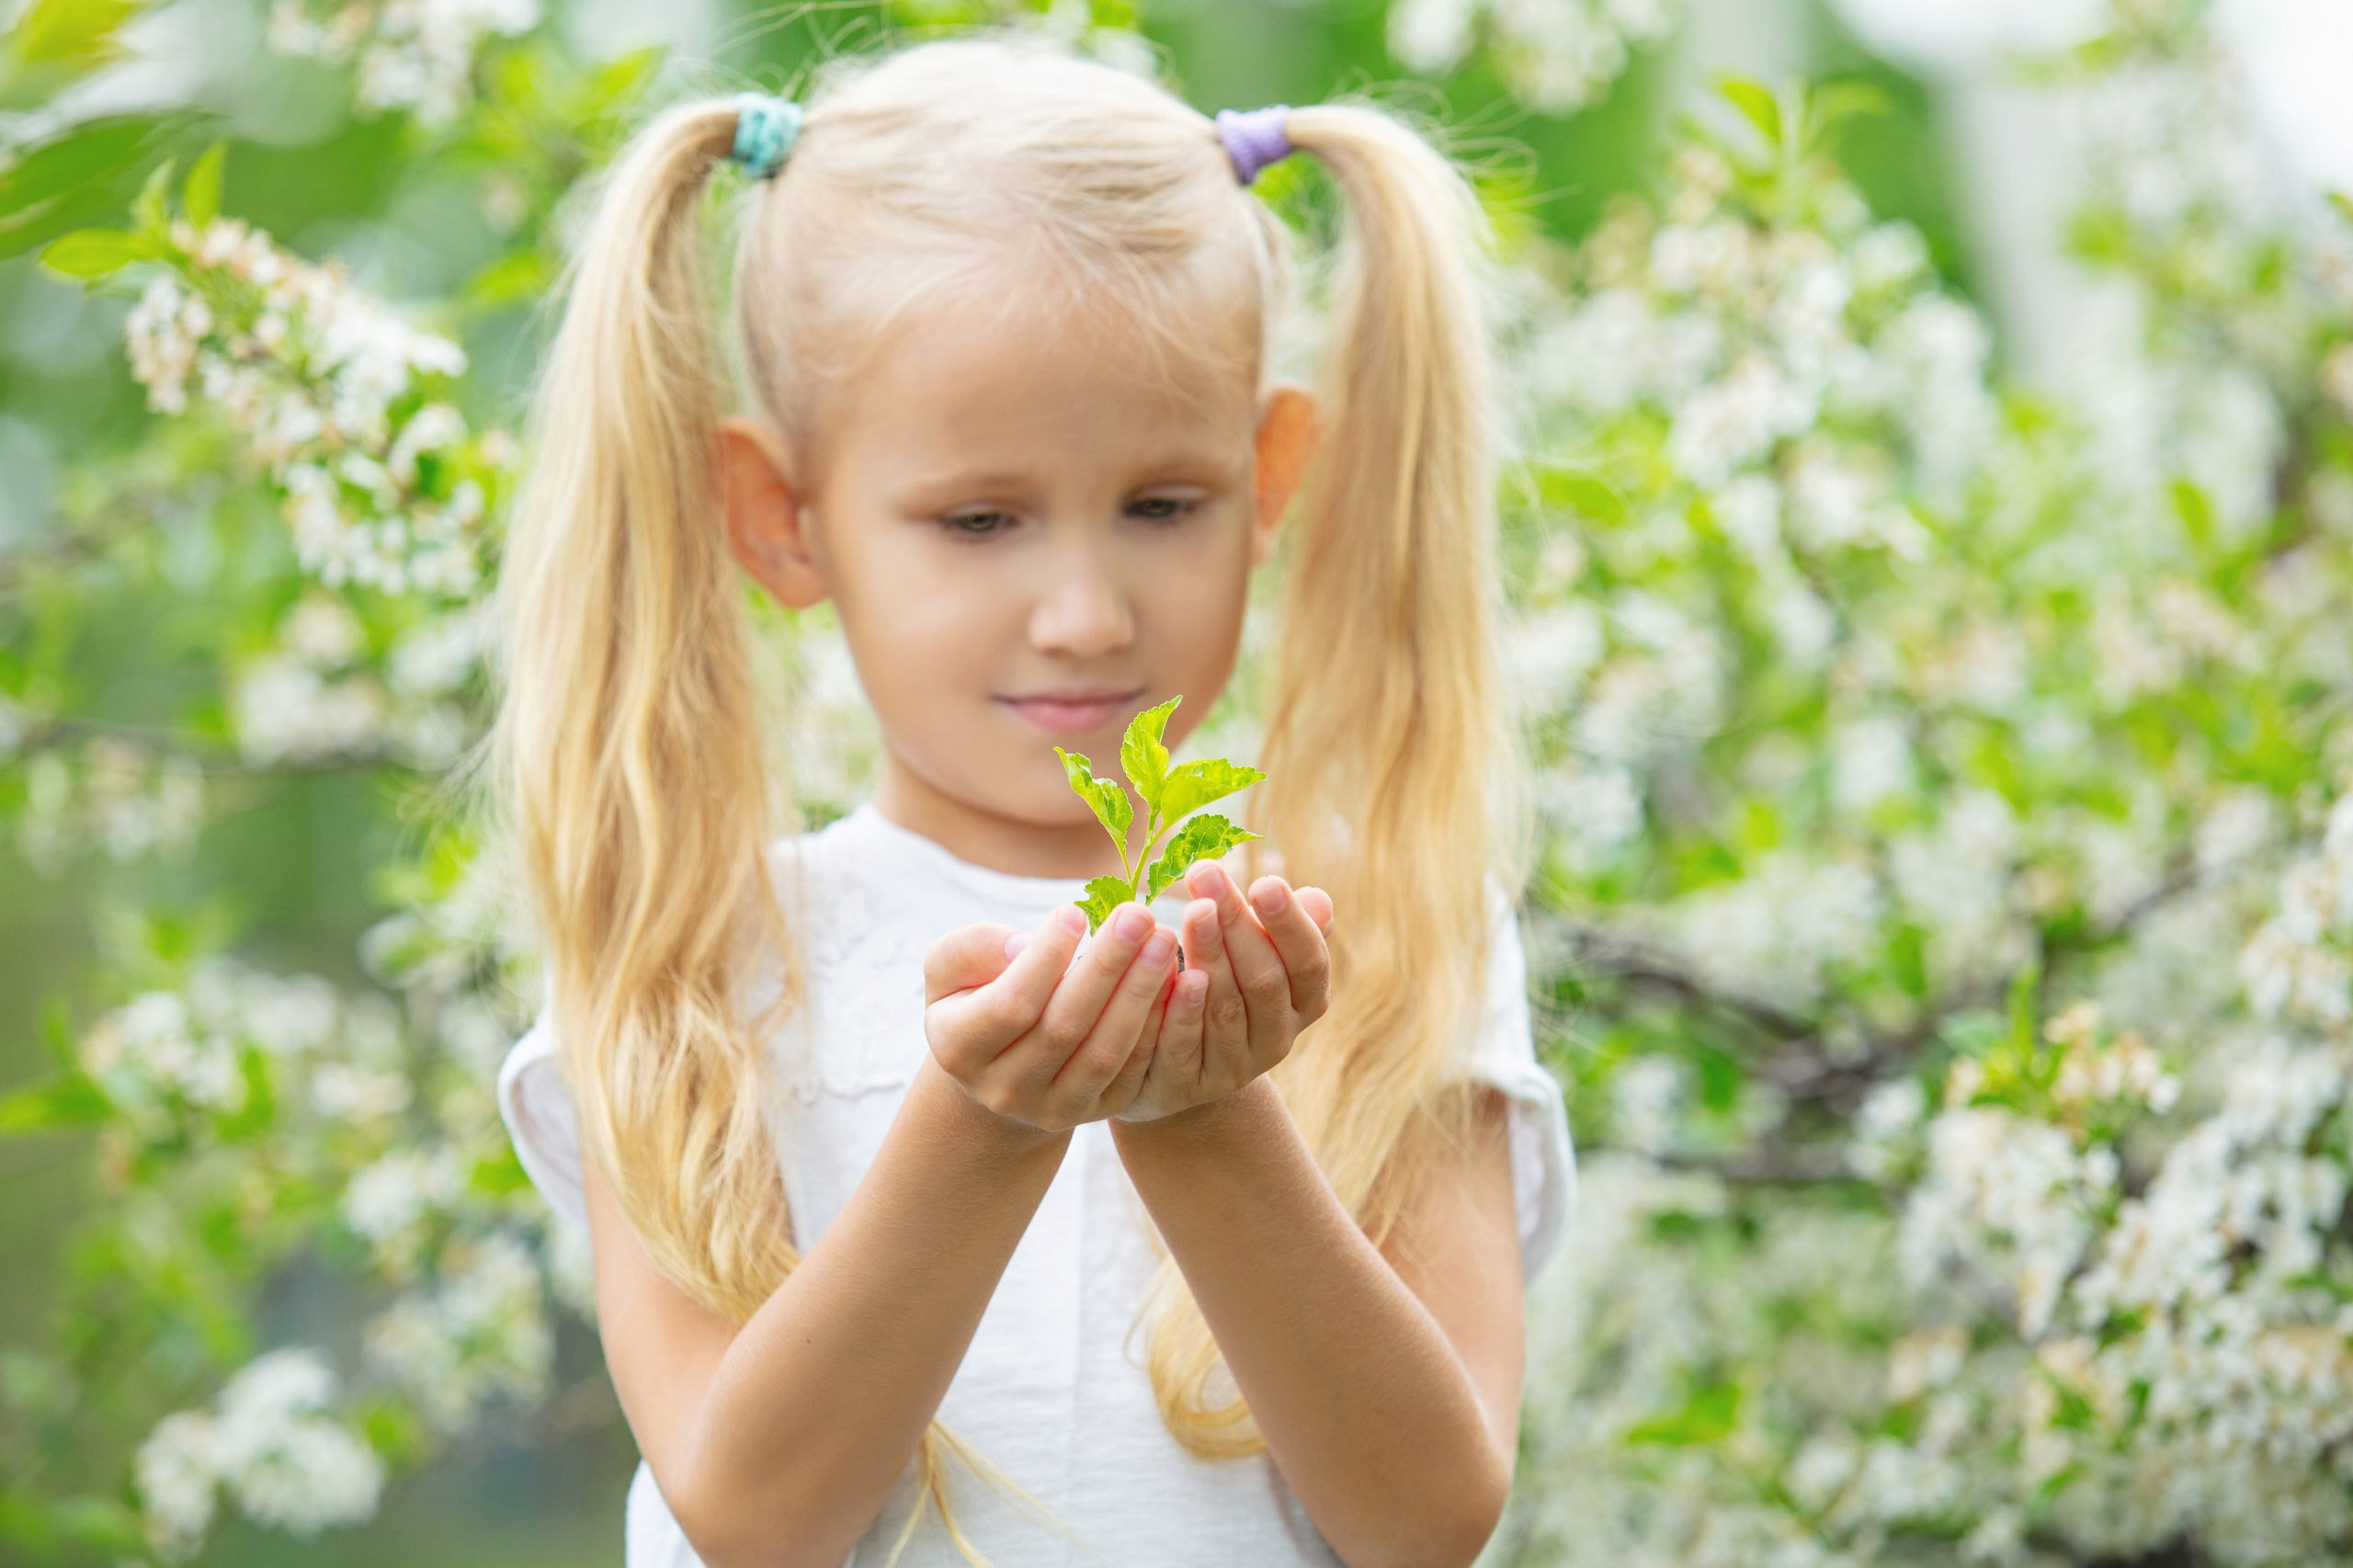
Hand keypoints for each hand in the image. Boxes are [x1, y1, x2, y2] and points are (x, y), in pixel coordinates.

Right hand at [924, 901, 1180, 1134]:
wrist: (999, 1068)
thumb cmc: (977, 995)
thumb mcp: (952, 968)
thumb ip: (973, 949)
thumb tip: (1026, 947)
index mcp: (960, 1050)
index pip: (1009, 1005)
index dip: (1045, 959)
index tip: (1075, 910)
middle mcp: (1005, 1090)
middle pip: (1064, 1028)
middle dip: (1106, 967)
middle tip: (1138, 914)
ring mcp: (1054, 1108)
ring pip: (1105, 1053)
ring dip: (1141, 994)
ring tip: (1163, 939)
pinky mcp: (1097, 1111)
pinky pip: (1133, 1071)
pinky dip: (1158, 1027)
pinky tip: (1177, 981)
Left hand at [1113, 861, 1333, 1124]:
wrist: (1178, 1068)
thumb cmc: (1224, 985)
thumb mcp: (1257, 956)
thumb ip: (1281, 930)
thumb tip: (1317, 898)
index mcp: (1303, 1003)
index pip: (1308, 963)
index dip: (1289, 924)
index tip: (1264, 881)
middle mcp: (1276, 1040)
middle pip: (1264, 981)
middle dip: (1237, 925)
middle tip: (1208, 874)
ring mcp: (1234, 1068)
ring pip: (1225, 1010)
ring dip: (1209, 956)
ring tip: (1193, 910)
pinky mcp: (1188, 1086)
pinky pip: (1184, 1048)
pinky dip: (1179, 1010)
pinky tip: (1168, 974)